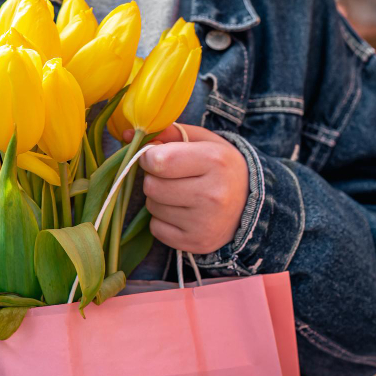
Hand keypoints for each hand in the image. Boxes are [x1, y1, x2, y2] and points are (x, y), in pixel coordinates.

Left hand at [128, 124, 249, 254]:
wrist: (250, 204)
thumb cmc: (219, 166)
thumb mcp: (201, 141)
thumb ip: (166, 133)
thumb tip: (125, 135)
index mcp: (215, 161)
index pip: (158, 160)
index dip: (149, 158)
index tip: (156, 157)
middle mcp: (213, 194)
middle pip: (152, 186)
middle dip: (154, 179)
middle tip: (171, 178)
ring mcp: (205, 222)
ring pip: (152, 207)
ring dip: (158, 200)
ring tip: (180, 195)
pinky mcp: (197, 242)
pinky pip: (156, 229)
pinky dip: (162, 220)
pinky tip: (182, 213)